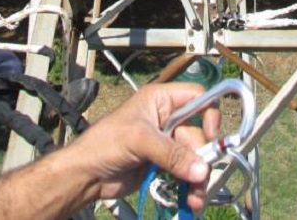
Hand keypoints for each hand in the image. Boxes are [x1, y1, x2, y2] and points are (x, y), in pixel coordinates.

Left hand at [68, 82, 217, 207]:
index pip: (197, 97)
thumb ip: (171, 154)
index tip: (211, 135)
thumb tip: (202, 170)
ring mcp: (166, 143)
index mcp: (160, 100)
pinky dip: (190, 187)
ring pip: (195, 157)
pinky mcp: (163, 165)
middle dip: (202, 157)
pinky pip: (186, 173)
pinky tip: (190, 201)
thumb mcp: (138, 141)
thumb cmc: (104, 144)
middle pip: (199, 133)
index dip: (208, 113)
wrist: (85, 175)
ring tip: (195, 199)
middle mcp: (166, 119)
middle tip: (200, 177)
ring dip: (198, 178)